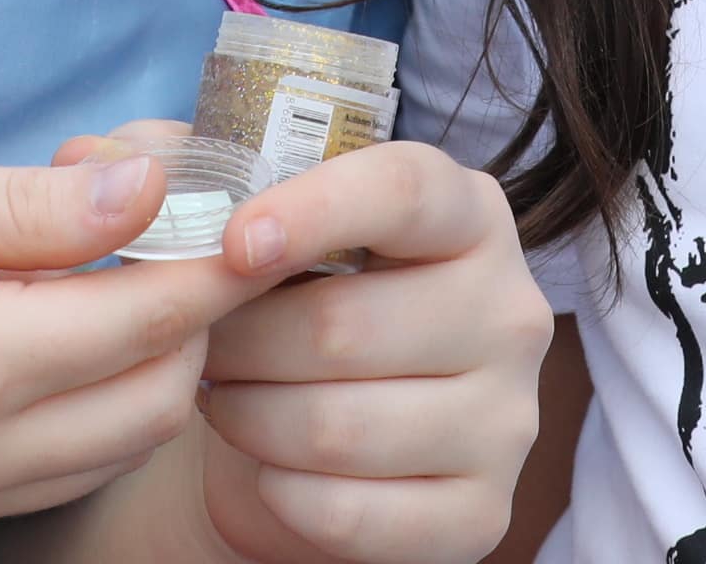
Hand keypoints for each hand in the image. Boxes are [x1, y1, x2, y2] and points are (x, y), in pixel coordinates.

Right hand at [0, 148, 267, 536]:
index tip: (240, 192)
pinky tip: (49, 324)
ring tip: (112, 263)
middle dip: (193, 311)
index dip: (213, 252)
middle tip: (174, 218)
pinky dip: (84, 407)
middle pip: (155, 401)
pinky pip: (46, 473)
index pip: (150, 318)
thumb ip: (23, 206)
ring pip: (109, 448)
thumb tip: (151, 185)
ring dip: (143, 364)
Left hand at [188, 145, 551, 563]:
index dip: (312, 210)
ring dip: (250, 419)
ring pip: (337, 427)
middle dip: (242, 342)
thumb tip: (194, 228)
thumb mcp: (299, 244)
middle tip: (204, 345)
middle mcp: (511, 313)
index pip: (404, 190)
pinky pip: (349, 513)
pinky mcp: (482, 515)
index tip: (232, 243)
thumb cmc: (306, 316)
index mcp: (471, 217)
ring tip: (225, 399)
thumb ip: (259, 212)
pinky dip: (283, 494)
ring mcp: (507, 421)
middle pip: (344, 325)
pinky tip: (267, 470)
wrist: (329, 443)